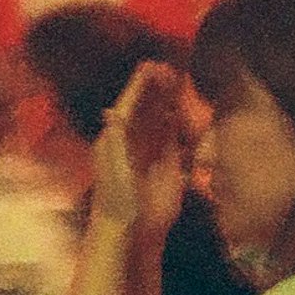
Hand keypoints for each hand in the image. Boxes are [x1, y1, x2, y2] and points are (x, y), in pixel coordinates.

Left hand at [92, 63, 190, 240]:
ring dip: (168, 100)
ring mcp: (152, 151)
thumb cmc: (118, 199)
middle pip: (146, 108)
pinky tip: (183, 108)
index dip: (139, 86)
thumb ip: (115, 139)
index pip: (128, 106)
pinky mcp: (170, 164)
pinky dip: (179, 121)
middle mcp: (133, 140)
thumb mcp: (114, 167)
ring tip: (178, 78)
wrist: (134, 229)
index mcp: (115, 138)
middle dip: (155, 88)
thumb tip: (111, 111)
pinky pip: (175, 136)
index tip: (150, 65)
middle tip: (168, 66)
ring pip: (161, 119)